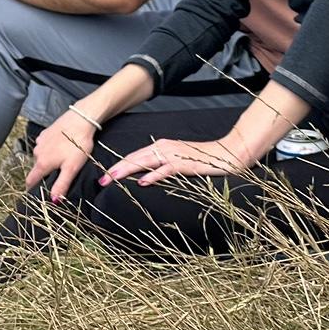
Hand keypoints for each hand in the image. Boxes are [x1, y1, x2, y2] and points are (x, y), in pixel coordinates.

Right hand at [25, 112, 95, 204]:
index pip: (31, 180)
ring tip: (63, 160)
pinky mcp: (45, 133)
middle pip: (37, 169)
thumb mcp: (71, 168)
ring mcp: (40, 142)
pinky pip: (45, 146)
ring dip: (49, 160)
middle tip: (60, 175)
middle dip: (45, 173)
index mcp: (42, 163)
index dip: (32, 188)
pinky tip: (62, 147)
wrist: (80, 120)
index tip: (37, 194)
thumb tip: (52, 200)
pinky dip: (51, 149)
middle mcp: (37, 152)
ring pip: (41, 157)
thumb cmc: (77, 145)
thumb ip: (61, 184)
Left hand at [100, 136, 246, 188]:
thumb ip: (161, 166)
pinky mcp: (184, 163)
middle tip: (102, 180)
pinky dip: (153, 175)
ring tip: (113, 179)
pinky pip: (165, 170)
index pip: (134, 156)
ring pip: (145, 162)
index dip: (118, 165)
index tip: (105, 175)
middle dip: (116, 169)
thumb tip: (144, 176)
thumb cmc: (202, 159)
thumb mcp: (177, 161)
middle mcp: (163, 147)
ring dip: (127, 171)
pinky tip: (143, 182)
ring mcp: (173, 155)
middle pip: (134, 158)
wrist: (226, 154)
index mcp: (160, 147)